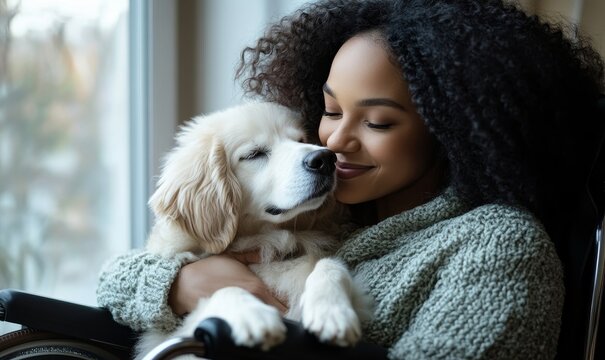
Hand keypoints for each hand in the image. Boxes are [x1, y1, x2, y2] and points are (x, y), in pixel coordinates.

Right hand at [168, 253, 287, 315]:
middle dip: (273, 313)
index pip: (279, 305)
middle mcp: (250, 301)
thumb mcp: (232, 257)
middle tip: (272, 309)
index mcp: (255, 287)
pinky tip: (242, 314)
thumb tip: (263, 253)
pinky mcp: (229, 318)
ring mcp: (240, 312)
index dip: (284, 306)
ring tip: (257, 311)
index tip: (284, 304)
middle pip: (270, 315)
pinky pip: (243, 321)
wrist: (187, 284)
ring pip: (257, 318)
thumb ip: (250, 256)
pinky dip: (245, 319)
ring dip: (259, 316)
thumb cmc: (210, 268)